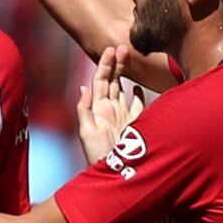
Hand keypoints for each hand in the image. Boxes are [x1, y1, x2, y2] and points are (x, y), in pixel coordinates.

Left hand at [76, 46, 144, 162]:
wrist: (115, 176)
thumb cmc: (98, 157)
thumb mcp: (87, 134)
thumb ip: (84, 110)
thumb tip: (83, 87)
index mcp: (98, 109)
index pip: (101, 81)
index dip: (105, 65)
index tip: (111, 49)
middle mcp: (110, 110)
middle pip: (113, 81)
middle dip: (117, 64)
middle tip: (124, 46)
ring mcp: (123, 117)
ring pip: (124, 90)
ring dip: (126, 74)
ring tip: (130, 58)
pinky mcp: (135, 125)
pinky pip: (137, 107)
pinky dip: (137, 96)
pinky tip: (138, 87)